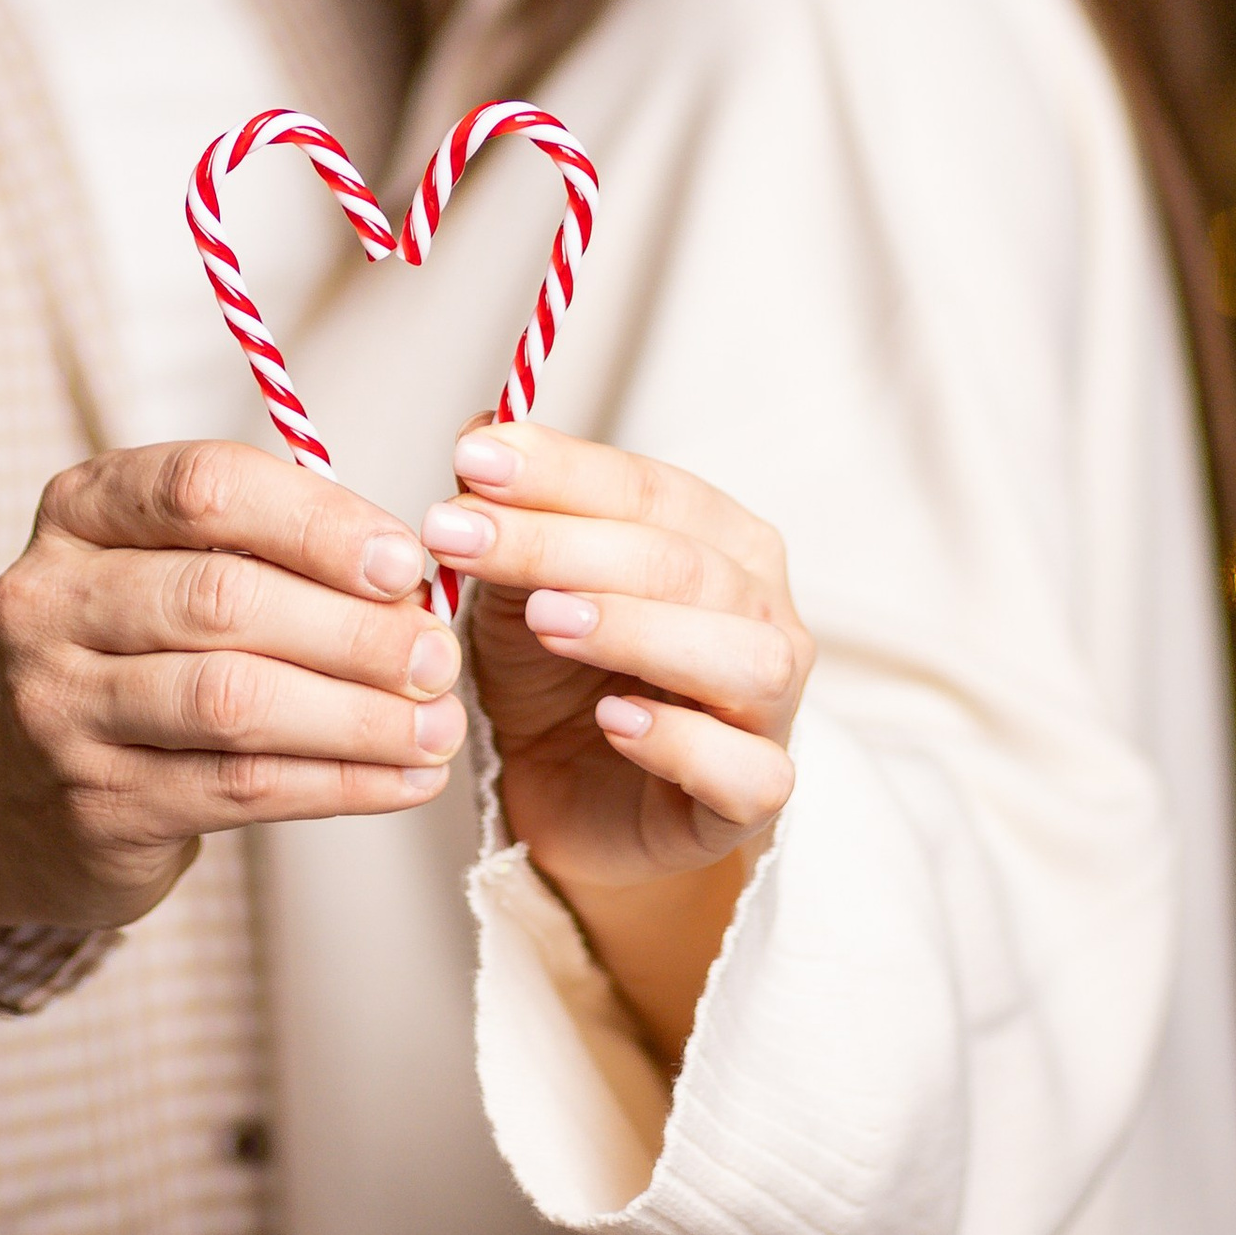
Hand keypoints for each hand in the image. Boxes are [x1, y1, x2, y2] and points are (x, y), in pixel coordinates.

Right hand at [0, 439, 464, 937]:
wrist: (27, 796)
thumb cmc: (137, 655)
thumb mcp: (170, 568)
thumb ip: (268, 550)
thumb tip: (410, 577)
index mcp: (80, 508)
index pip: (204, 487)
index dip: (316, 521)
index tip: (406, 561)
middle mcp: (51, 597)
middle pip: (222, 598)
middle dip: (352, 629)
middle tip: (439, 657)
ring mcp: (59, 704)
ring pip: (233, 699)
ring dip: (357, 714)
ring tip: (438, 726)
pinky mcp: (95, 801)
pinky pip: (238, 787)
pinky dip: (338, 783)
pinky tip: (403, 780)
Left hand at [420, 421, 811, 1063]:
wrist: (572, 802)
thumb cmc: (559, 679)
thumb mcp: (518, 585)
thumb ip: (511, 511)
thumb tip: (480, 432)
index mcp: (720, 538)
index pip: (647, 488)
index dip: (559, 471)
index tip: (472, 462)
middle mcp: (761, 610)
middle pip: (681, 562)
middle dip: (564, 544)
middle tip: (464, 537)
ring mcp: (771, 706)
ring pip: (739, 656)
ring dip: (637, 629)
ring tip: (545, 620)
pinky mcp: (757, 795)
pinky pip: (746, 769)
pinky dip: (682, 741)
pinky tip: (614, 721)